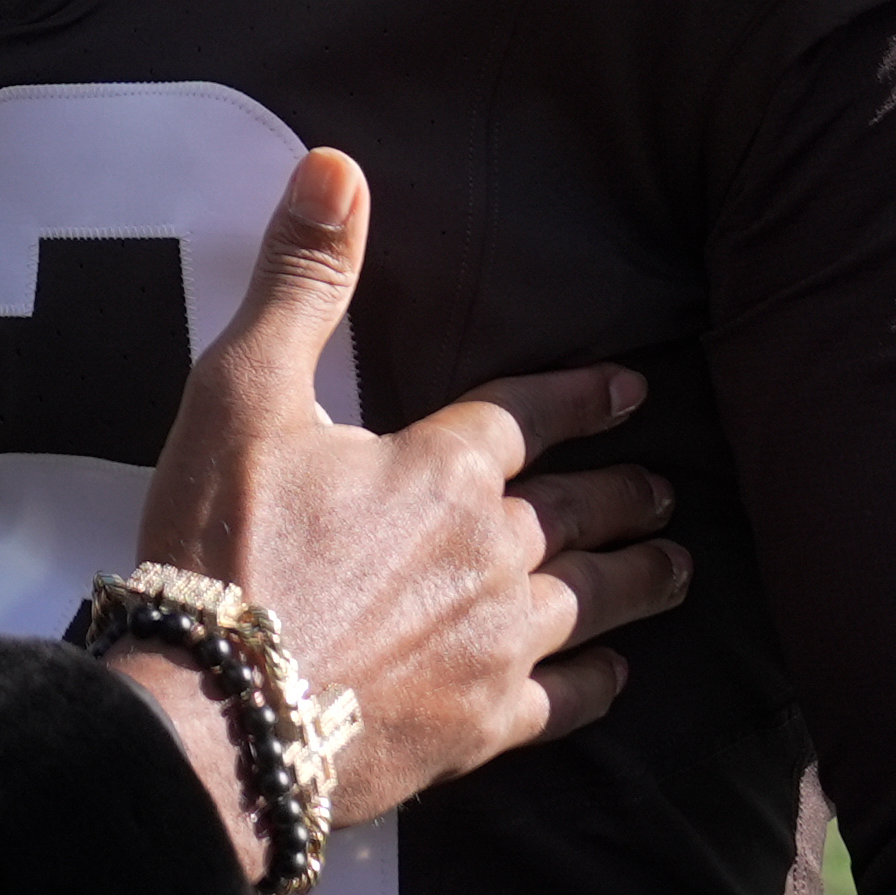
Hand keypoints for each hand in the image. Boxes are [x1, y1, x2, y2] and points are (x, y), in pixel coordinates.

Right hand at [132, 151, 683, 837]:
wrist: (219, 710)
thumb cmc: (225, 544)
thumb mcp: (241, 392)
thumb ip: (301, 282)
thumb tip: (337, 167)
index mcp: (444, 466)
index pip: (534, 413)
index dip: (585, 395)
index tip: (635, 386)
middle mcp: (493, 551)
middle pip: (583, 511)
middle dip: (629, 493)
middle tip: (667, 488)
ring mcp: (496, 645)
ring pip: (594, 603)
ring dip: (640, 580)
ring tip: (676, 570)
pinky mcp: (482, 728)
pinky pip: (563, 701)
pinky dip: (595, 686)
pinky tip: (613, 680)